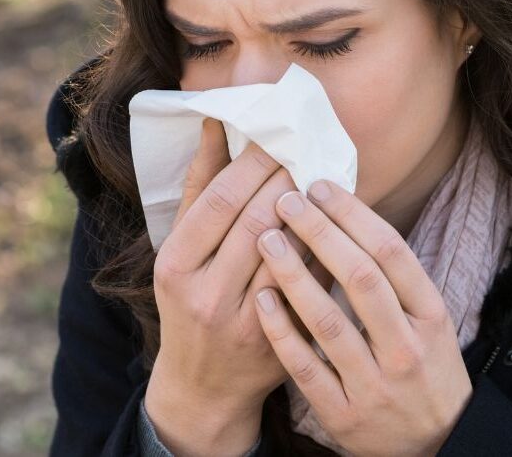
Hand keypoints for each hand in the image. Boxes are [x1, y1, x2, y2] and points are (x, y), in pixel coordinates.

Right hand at [145, 118, 332, 454]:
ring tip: (324, 180)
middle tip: (310, 149)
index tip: (277, 137)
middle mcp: (205, 294)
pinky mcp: (278, 340)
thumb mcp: (180, 248)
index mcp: (175, 265)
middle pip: (256, 221)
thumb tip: (216, 125)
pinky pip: (308, 284)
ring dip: (311, 211)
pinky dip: (321, 251)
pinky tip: (336, 226)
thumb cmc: (190, 300)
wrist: (204, 386)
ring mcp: (244, 321)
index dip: (253, 164)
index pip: (220, 201)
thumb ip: (199, 187)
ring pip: (287, 252)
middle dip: (288, 180)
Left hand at [252, 179, 473, 456]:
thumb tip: (350, 212)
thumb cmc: (425, 366)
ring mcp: (375, 383)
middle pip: (360, 277)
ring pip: (329, 321)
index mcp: (430, 315)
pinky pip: (306, 367)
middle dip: (320, 232)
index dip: (352, 214)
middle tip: (285, 198)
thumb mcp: (429, 319)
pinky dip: (282, 331)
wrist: (436, 442)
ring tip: (265, 237)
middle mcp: (406, 347)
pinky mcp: (344, 413)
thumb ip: (396, 276)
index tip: (319, 184)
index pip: (391, 252)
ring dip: (293, 274)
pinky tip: (262, 297)